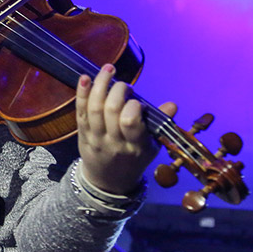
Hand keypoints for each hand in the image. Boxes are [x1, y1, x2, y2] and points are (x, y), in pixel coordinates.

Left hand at [75, 63, 172, 194]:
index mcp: (135, 146)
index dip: (133, 106)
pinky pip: (80, 110)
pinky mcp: (82, 133)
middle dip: (118, 90)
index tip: (137, 102)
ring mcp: (95, 137)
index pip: (130, 121)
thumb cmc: (134, 159)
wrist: (108, 181)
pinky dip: (82, 93)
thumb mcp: (152, 146)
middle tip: (125, 86)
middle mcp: (113, 141)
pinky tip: (85, 77)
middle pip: (111, 110)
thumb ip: (160, 124)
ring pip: (94, 107)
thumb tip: (172, 105)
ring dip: (100, 84)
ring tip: (108, 69)